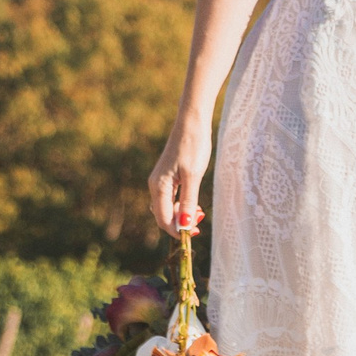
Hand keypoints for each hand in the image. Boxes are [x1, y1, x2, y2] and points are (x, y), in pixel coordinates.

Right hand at [149, 113, 211, 233]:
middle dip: (179, 223)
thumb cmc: (193, 146)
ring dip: (181, 214)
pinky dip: (181, 204)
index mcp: (159, 186)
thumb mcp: (193, 176)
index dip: (177, 230)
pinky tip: (193, 203)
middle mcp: (156, 185)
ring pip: (167, 207)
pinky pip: (170, 198)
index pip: (163, 219)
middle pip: (163, 215)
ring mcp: (161, 180)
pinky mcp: (168, 176)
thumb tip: (183, 225)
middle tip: (199, 222)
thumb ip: (187, 201)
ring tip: (198, 212)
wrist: (192, 122)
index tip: (194, 233)